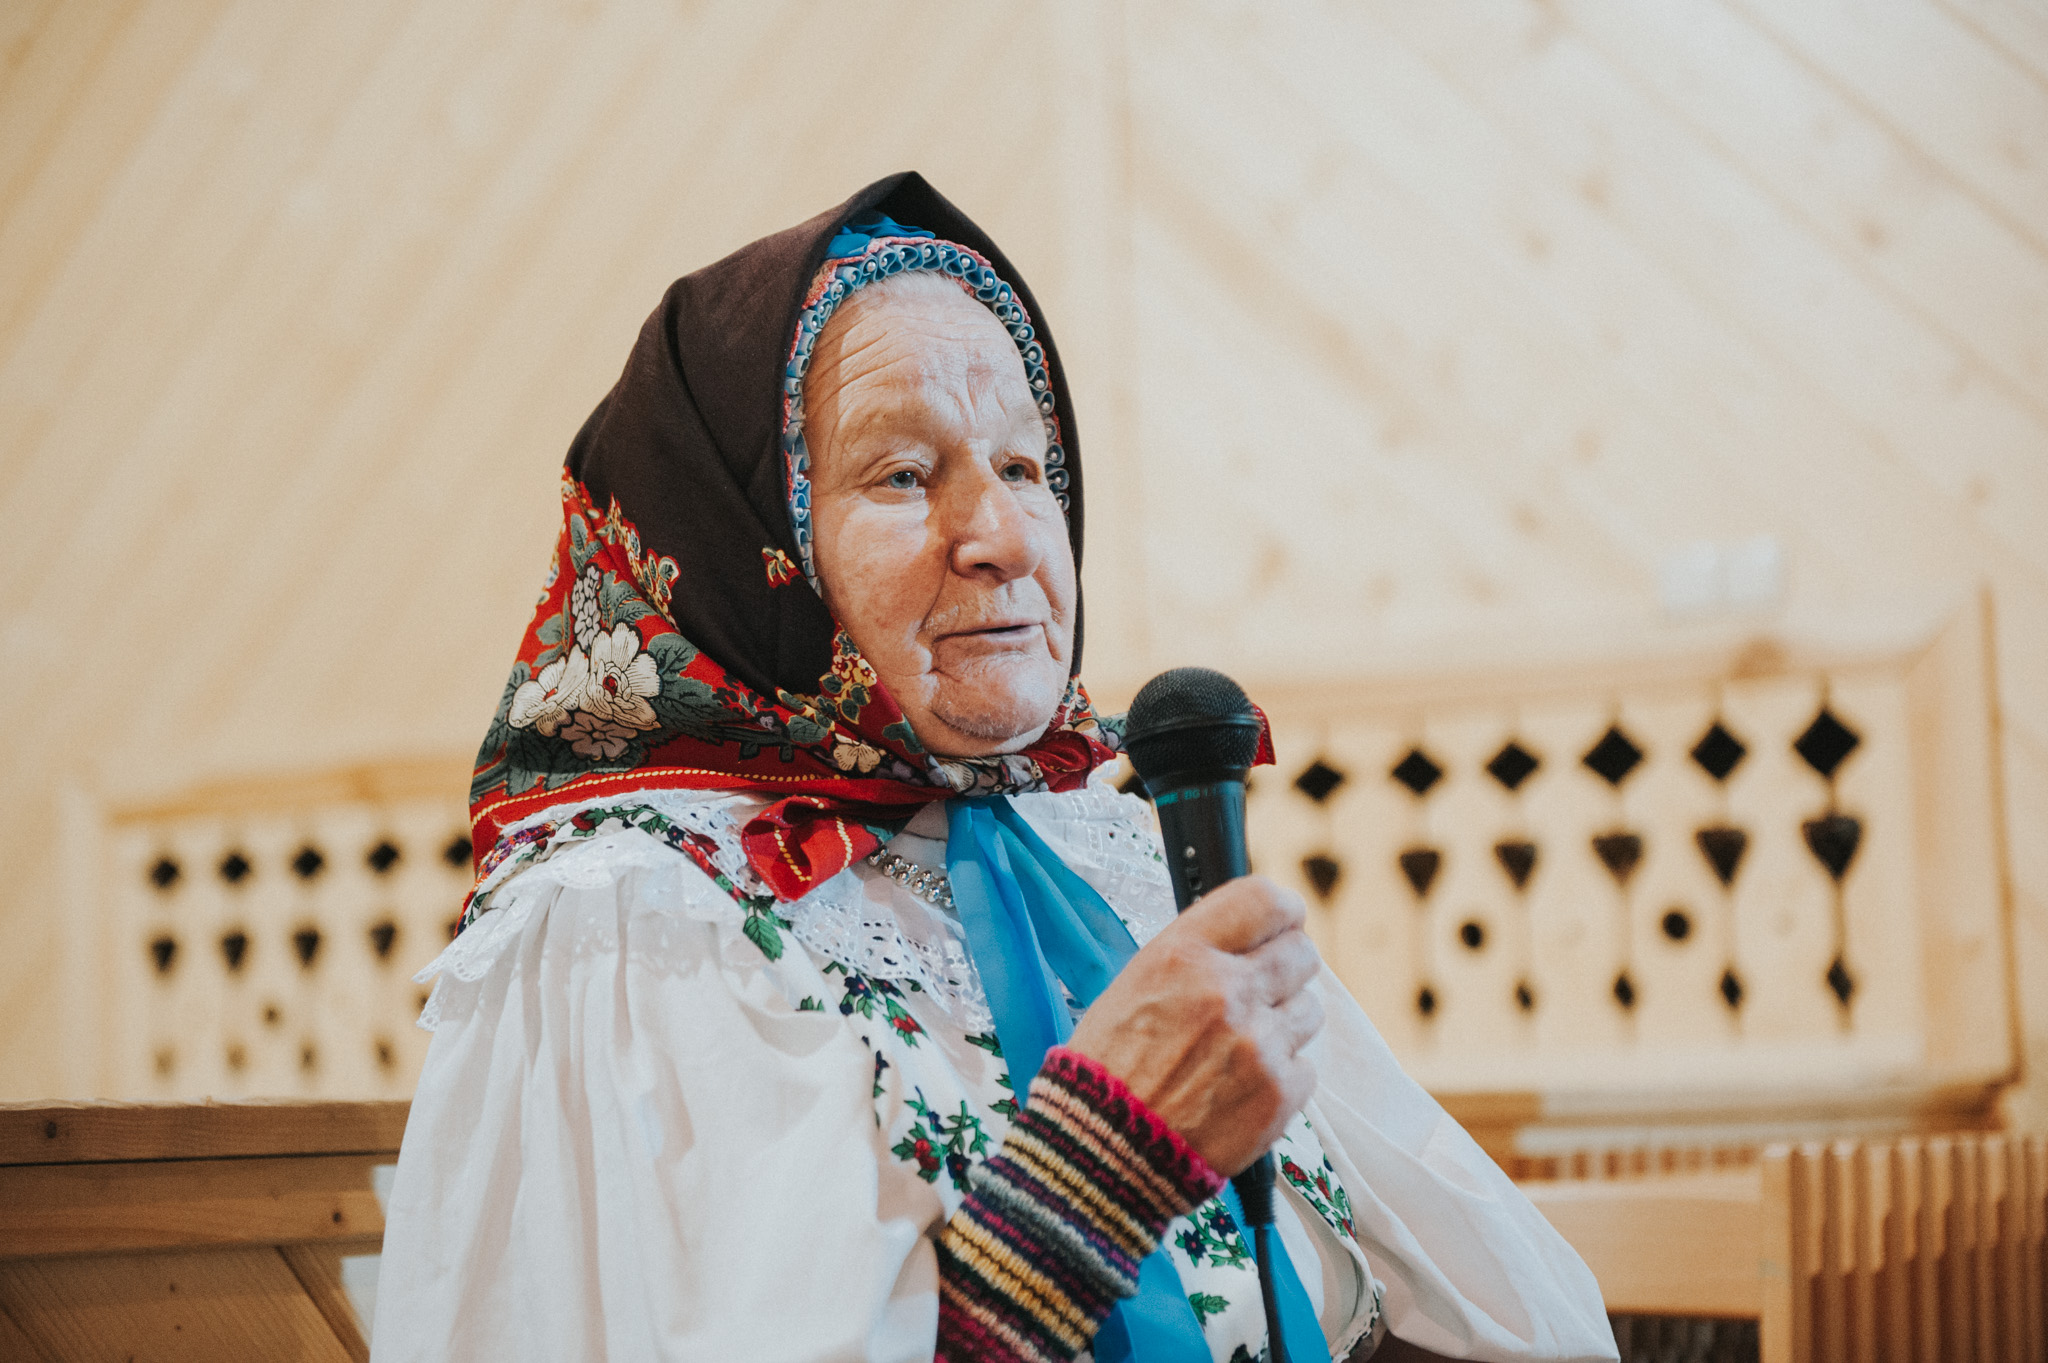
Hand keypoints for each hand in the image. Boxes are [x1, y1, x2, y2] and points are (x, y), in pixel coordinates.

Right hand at [1066, 876, 1323, 1175]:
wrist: (1103, 1154)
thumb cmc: (1108, 1071)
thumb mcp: (1133, 986)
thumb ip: (1195, 955)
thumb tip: (1247, 939)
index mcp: (1182, 955)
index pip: (1263, 899)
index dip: (1281, 910)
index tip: (1283, 921)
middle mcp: (1226, 991)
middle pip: (1300, 952)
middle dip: (1285, 967)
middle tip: (1261, 990)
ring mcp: (1258, 1043)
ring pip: (1310, 1008)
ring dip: (1284, 1022)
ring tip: (1242, 1047)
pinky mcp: (1279, 1093)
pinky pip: (1306, 1066)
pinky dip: (1281, 1075)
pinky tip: (1242, 1086)